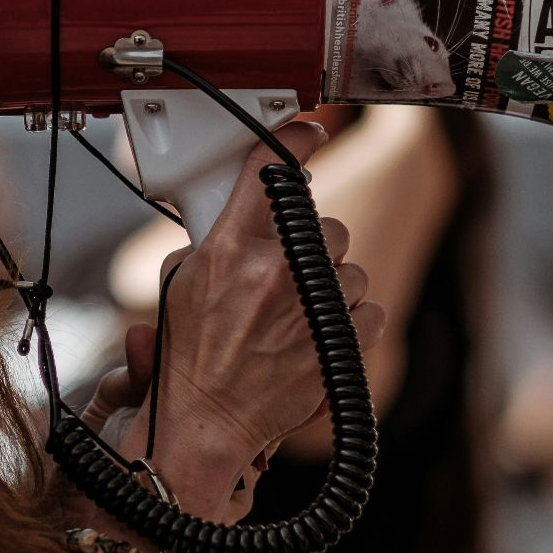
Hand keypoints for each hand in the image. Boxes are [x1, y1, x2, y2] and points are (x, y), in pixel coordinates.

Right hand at [85, 122, 387, 521]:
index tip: (308, 132)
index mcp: (229, 247)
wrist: (206, 421)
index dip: (295, 140)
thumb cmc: (189, 358)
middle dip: (309, 241)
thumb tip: (245, 211)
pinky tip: (322, 331)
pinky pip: (369, 309)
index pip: (270, 170)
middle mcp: (274, 270)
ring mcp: (310, 307)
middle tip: (286, 267)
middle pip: (323, 222)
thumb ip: (215, 238)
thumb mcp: (182, 281)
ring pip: (348, 267)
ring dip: (330, 284)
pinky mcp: (337, 343)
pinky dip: (352, 320)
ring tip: (299, 310)